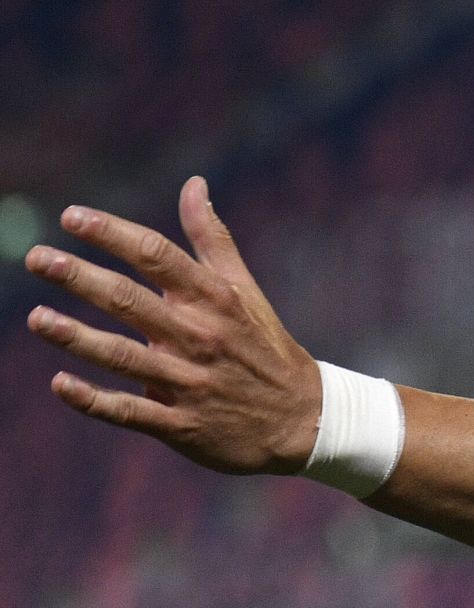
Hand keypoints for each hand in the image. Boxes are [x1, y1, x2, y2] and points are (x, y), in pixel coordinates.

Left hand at [22, 176, 321, 475]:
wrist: (302, 420)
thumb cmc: (265, 348)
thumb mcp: (246, 291)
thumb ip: (213, 239)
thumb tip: (193, 183)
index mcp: (214, 300)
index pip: (157, 257)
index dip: (112, 234)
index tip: (71, 216)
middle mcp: (199, 337)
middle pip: (130, 301)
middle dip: (80, 278)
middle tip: (37, 259)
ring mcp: (188, 382)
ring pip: (122, 356)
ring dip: (76, 336)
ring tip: (36, 318)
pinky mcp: (180, 424)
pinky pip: (130, 410)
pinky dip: (93, 400)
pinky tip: (59, 384)